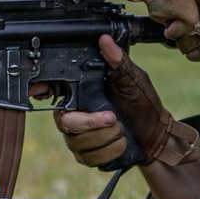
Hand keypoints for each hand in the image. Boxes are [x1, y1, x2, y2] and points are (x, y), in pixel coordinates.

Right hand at [55, 36, 199, 167]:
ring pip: (77, 142)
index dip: (42, 90)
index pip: (52, 89)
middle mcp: (75, 113)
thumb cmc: (144, 104)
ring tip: (123, 131)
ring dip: (105, 139)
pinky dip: (108, 152)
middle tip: (113, 118)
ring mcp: (78, 136)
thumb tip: (105, 39)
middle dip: (91, 123)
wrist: (157, 135)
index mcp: (82, 91)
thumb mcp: (134, 79)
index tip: (50, 94)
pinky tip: (121, 144)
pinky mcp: (87, 155)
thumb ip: (118, 61)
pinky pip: (88, 158)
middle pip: (65, 121)